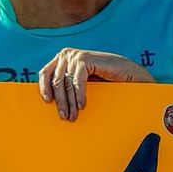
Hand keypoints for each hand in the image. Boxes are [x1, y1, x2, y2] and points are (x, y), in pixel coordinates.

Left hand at [39, 49, 154, 121]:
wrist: (128, 73)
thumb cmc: (105, 80)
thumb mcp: (81, 83)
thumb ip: (66, 86)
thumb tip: (50, 101)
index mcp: (62, 58)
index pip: (45, 73)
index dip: (44, 87)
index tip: (47, 102)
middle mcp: (66, 54)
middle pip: (56, 81)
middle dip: (60, 101)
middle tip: (64, 117)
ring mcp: (76, 56)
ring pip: (65, 83)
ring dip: (69, 102)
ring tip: (73, 116)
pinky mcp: (85, 59)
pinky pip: (77, 81)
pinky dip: (79, 95)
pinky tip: (82, 106)